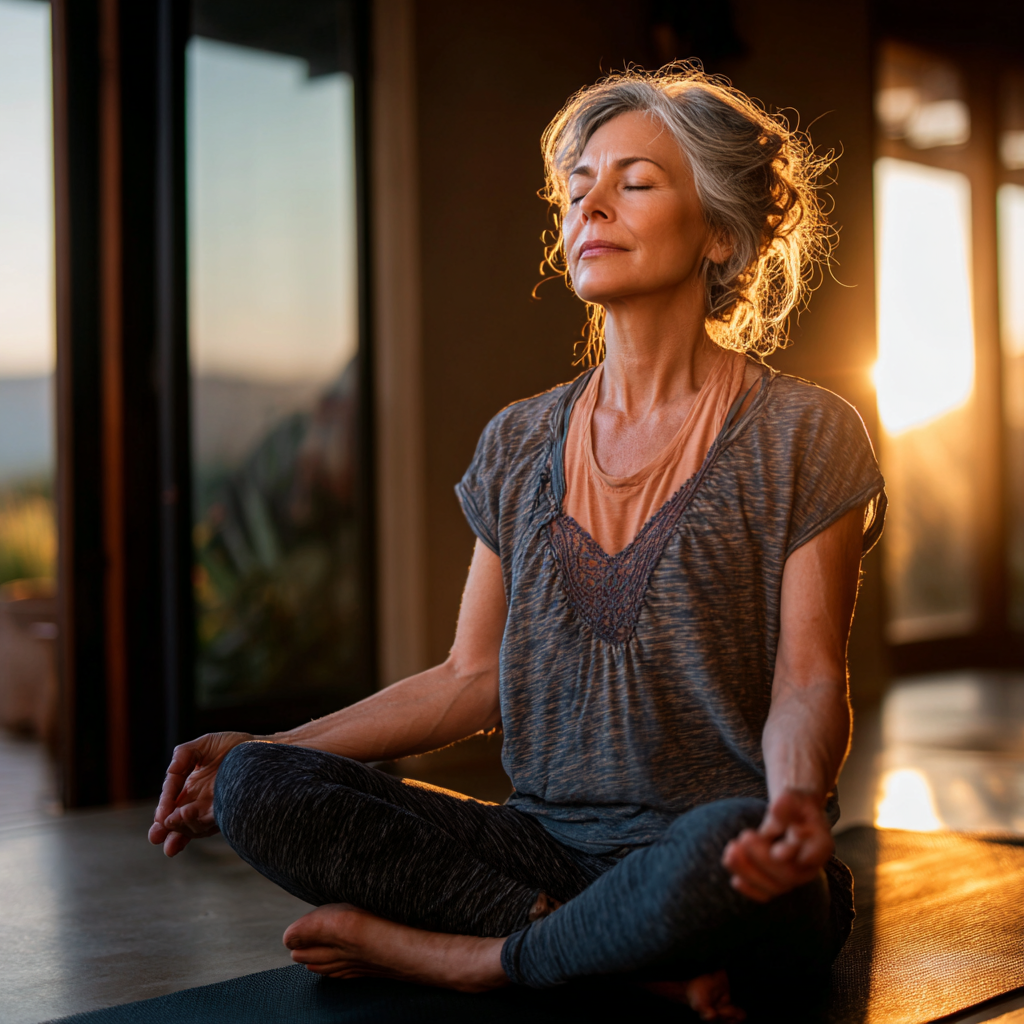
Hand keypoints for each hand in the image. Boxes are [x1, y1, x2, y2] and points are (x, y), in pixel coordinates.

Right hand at [148, 731, 254, 856]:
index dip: (163, 814)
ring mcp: (217, 808)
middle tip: (156, 837)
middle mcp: (202, 802)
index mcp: (192, 788)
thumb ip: (182, 756)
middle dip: (168, 831)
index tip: (158, 820)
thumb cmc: (236, 746)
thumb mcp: (203, 745)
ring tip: (173, 820)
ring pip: (195, 825)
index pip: (172, 806)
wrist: (263, 748)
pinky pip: (214, 820)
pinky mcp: (232, 811)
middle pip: (181, 822)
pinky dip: (200, 822)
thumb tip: (169, 774)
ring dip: (182, 825)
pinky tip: (190, 815)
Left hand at [721, 789, 832, 901]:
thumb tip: (775, 808)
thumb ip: (786, 804)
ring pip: (775, 887)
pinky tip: (735, 880)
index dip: (793, 854)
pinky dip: (750, 889)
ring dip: (750, 872)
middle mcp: (810, 865)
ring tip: (731, 851)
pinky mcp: (777, 882)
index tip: (775, 851)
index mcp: (821, 842)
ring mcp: (794, 876)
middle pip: (790, 874)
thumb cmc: (793, 806)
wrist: (793, 816)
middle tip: (745, 836)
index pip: (813, 854)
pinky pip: (766, 894)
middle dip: (763, 859)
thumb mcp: (792, 797)